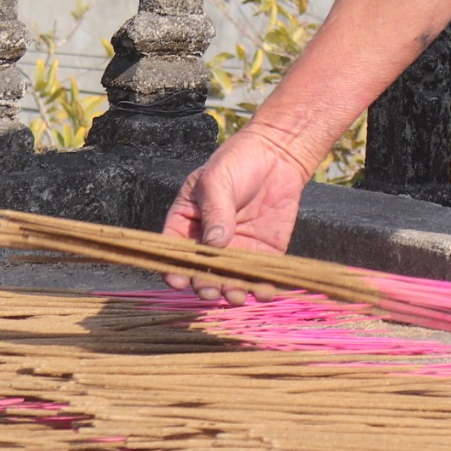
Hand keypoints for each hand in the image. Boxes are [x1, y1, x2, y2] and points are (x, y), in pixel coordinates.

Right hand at [160, 127, 311, 302]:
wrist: (276, 155)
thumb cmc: (236, 162)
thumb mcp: (216, 181)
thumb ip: (215, 212)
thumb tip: (214, 245)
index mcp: (186, 224)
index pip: (174, 253)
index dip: (174, 269)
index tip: (180, 280)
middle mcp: (208, 244)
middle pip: (201, 273)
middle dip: (204, 285)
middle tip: (211, 290)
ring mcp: (235, 250)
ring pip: (229, 280)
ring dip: (232, 292)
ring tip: (237, 295)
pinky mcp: (262, 252)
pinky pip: (260, 275)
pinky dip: (262, 287)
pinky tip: (265, 292)